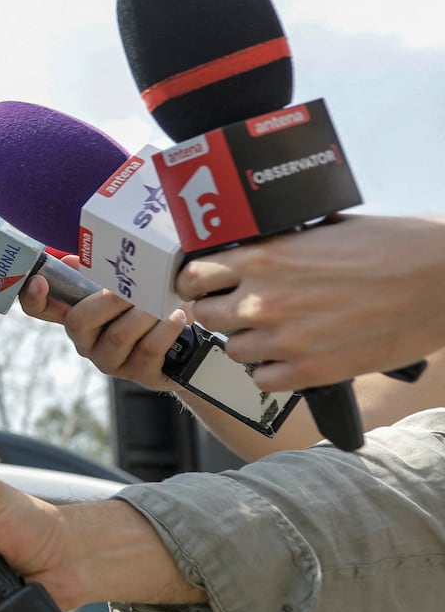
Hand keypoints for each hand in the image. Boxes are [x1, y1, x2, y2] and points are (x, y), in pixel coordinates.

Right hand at [18, 255, 184, 392]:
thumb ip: (98, 274)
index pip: (40, 310)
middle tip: (134, 287)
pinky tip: (176, 316)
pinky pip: (148, 349)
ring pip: (118, 335)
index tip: (40, 281)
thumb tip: (71, 260)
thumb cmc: (151, 308)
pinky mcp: (141, 375)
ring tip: (163, 301)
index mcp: (78, 317)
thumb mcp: (125, 287)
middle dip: (109, 300)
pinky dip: (164, 329)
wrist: (191, 344)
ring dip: (143, 313)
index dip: (33, 297)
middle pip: (78, 322)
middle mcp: (87, 343)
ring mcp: (112, 361)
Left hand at [176, 214, 444, 389]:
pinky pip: (264, 381)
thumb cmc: (393, 247)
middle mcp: (265, 298)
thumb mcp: (324, 230)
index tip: (202, 287)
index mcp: (265, 257)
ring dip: (248, 344)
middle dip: (219, 314)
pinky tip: (292, 358)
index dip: (194, 283)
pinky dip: (273, 373)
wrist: (442, 280)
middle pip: (205, 316)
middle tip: (239, 313)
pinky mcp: (312, 371)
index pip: (193, 276)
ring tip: (275, 334)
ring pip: (233, 351)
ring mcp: (286, 338)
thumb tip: (256, 249)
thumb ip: (281, 246)